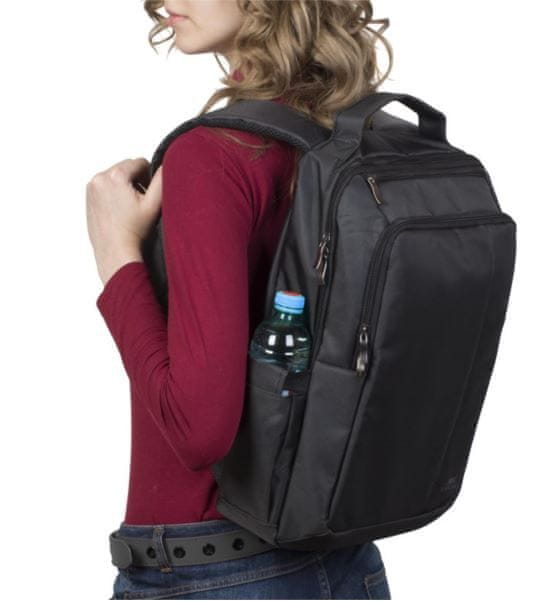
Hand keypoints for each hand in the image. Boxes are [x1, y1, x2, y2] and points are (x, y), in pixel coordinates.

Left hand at [86, 158, 162, 285]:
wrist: (115, 250)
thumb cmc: (133, 231)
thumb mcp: (153, 204)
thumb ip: (161, 180)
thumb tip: (166, 165)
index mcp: (115, 176)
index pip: (140, 163)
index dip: (149, 177)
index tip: (148, 194)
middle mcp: (100, 179)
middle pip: (126, 168)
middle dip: (135, 180)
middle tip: (140, 202)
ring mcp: (92, 188)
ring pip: (115, 177)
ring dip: (124, 186)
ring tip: (129, 207)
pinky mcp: (89, 198)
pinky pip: (105, 187)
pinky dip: (113, 193)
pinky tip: (119, 210)